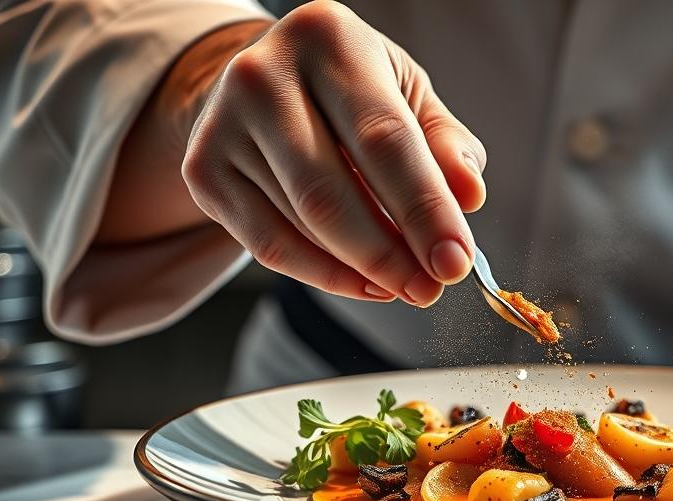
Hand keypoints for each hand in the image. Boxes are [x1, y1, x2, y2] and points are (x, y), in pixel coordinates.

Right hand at [103, 1, 485, 306]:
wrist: (269, 84)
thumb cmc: (354, 94)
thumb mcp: (408, 97)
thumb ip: (445, 144)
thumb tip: (469, 195)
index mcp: (329, 38)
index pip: (384, 140)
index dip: (425, 210)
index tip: (456, 263)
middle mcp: (263, 74)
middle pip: (330, 192)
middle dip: (390, 254)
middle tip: (430, 290)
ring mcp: (223, 123)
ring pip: (302, 225)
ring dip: (363, 269)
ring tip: (405, 284)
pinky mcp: (203, 170)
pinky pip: (268, 245)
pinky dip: (323, 274)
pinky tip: (364, 283)